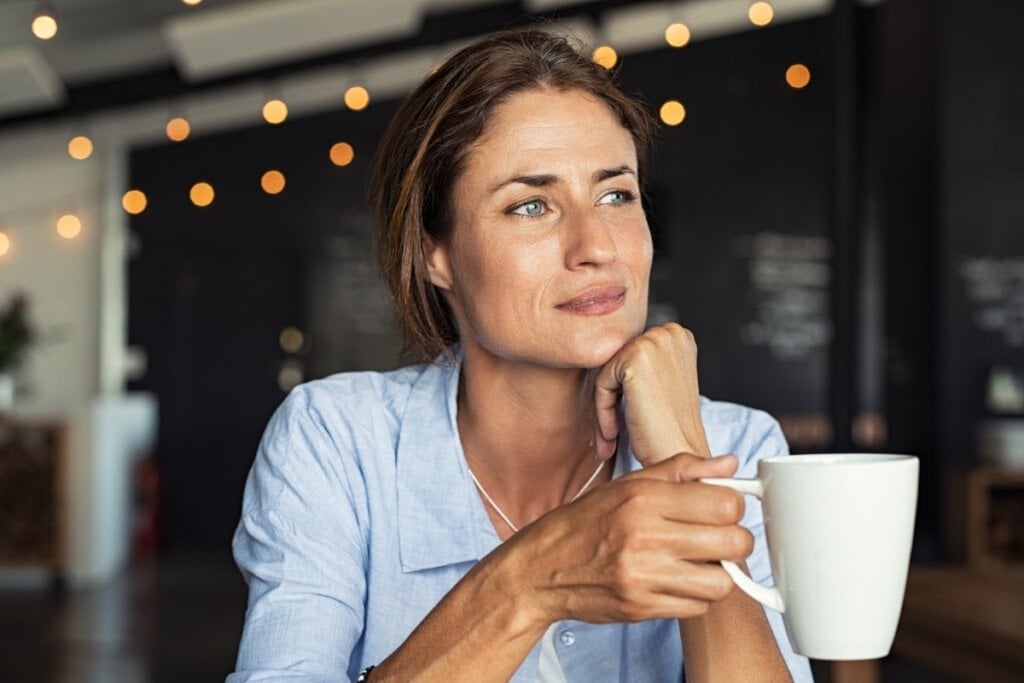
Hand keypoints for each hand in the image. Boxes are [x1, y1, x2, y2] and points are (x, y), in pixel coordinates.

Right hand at [504, 453, 751, 625]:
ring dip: (717, 572)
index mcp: (644, 498)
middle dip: (734, 539)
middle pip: (733, 542)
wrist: (542, 568)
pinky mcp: (642, 608)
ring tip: (698, 561)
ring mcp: (643, 576)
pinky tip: (677, 580)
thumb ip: (682, 470)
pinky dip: (695, 596)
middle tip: (717, 537)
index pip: (725, 503)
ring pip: (722, 581)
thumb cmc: (587, 522)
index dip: (732, 506)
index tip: (722, 509)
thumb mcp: (629, 484)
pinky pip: (697, 608)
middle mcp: (644, 536)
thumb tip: (729, 464)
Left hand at [593, 323, 708, 465]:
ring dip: (605, 408)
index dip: (624, 391)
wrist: (680, 455)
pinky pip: (601, 383)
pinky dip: (602, 412)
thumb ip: (643, 364)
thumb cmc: (670, 429)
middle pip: (618, 362)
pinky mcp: (635, 357)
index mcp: (678, 336)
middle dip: (613, 398)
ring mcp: (654, 342)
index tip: (625, 419)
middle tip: (613, 434)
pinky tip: (613, 434)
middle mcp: (670, 333)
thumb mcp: (661, 384)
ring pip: (607, 372)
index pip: (631, 355)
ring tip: (611, 437)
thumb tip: (605, 354)